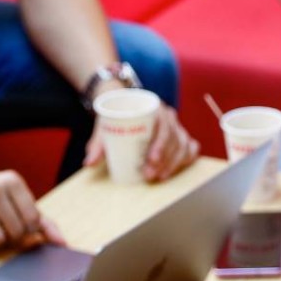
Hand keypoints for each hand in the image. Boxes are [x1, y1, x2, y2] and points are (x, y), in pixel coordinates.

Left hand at [83, 105, 198, 180]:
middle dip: (165, 160)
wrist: (124, 103)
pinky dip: (188, 158)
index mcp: (154, 109)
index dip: (161, 144)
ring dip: (173, 163)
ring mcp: (177, 127)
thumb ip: (97, 143)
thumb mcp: (105, 126)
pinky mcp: (180, 137)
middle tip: (150, 175)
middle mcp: (169, 117)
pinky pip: (191, 148)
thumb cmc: (116, 116)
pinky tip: (178, 169)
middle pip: (174, 139)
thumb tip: (89, 163)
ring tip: (159, 177)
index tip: (151, 160)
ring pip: (183, 145)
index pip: (163, 126)